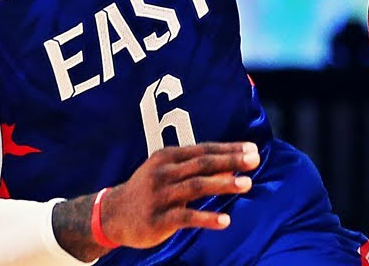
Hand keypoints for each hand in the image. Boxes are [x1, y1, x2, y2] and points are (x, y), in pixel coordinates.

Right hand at [100, 142, 259, 249]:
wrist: (114, 214)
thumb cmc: (148, 191)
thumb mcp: (164, 172)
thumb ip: (193, 168)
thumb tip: (231, 166)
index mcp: (166, 158)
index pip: (202, 150)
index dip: (228, 149)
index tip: (252, 148)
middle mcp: (163, 173)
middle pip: (201, 164)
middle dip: (230, 161)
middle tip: (255, 159)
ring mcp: (160, 195)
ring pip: (196, 186)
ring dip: (223, 184)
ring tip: (246, 184)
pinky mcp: (159, 218)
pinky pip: (187, 217)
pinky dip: (207, 218)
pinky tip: (226, 220)